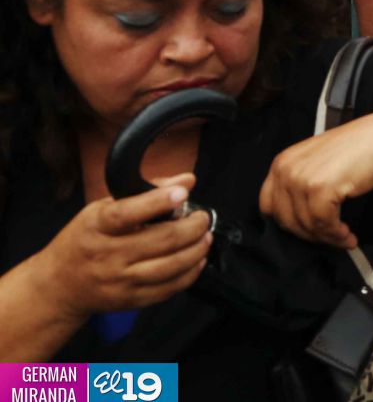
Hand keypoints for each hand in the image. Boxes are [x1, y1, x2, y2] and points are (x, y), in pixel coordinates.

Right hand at [34, 173, 209, 319]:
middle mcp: (107, 255)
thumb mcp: (102, 209)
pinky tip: (196, 260)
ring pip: (171, 266)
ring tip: (204, 237)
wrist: (59, 285)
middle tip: (202, 217)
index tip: (182, 193)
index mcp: (96, 227)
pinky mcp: (130, 300)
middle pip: (161, 240)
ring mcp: (119, 280)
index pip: (127, 213)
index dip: (158, 202)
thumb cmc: (85, 240)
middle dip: (193, 226)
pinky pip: (169, 288)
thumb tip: (186, 180)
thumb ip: (144, 192)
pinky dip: (190, 273)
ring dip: (197, 249)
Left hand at [260, 112, 372, 248]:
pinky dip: (336, 233)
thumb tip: (300, 219)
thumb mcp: (317, 163)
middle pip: (285, 219)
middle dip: (308, 234)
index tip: (307, 230)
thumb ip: (301, 184)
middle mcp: (286, 170)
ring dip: (326, 237)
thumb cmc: (357, 149)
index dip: (289, 223)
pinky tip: (347, 234)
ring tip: (343, 238)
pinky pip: (323, 222)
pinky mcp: (320, 188)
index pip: (269, 206)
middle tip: (328, 238)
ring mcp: (301, 178)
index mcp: (282, 163)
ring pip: (305, 224)